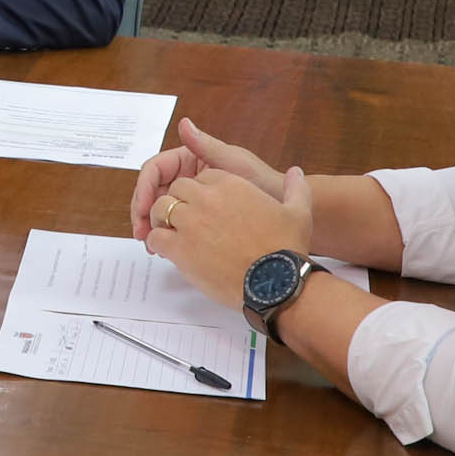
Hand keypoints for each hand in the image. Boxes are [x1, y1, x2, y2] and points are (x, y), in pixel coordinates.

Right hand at [129, 120, 287, 240]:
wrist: (284, 210)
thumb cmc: (264, 183)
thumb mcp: (234, 164)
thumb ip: (207, 146)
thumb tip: (184, 123)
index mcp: (191, 158)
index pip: (156, 169)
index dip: (145, 188)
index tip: (145, 208)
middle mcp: (187, 176)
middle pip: (152, 191)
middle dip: (143, 210)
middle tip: (140, 232)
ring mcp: (191, 198)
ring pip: (159, 209)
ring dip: (151, 224)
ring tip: (149, 244)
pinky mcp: (196, 217)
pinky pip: (173, 223)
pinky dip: (165, 233)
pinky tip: (164, 247)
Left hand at [143, 165, 311, 308]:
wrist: (276, 283)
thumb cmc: (286, 249)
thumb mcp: (299, 211)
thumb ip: (296, 188)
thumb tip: (296, 172)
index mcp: (232, 184)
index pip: (202, 177)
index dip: (200, 192)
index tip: (203, 208)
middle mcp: (208, 198)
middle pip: (178, 189)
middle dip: (178, 202)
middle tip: (182, 221)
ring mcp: (192, 221)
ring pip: (161, 208)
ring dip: (162, 220)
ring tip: (170, 234)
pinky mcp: (181, 247)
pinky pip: (156, 236)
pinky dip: (157, 242)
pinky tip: (167, 251)